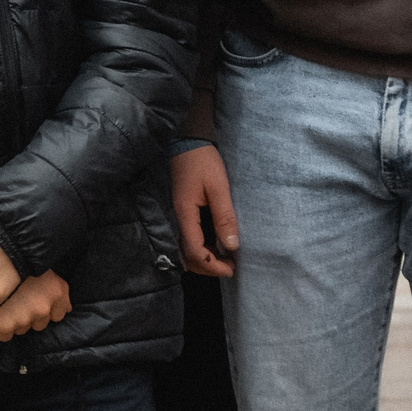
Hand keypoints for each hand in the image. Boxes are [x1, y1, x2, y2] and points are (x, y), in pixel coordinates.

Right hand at [0, 270, 72, 341]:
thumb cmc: (22, 259)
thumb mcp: (47, 270)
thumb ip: (59, 291)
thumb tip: (68, 309)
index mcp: (56, 293)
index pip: (58, 315)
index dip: (48, 310)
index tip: (38, 302)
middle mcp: (43, 308)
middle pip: (40, 324)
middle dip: (31, 316)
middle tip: (20, 301)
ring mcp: (24, 318)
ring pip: (22, 329)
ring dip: (16, 321)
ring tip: (7, 304)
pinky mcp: (3, 325)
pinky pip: (4, 336)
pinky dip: (0, 328)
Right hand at [171, 143, 238, 277]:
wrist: (188, 142)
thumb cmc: (204, 161)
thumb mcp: (218, 187)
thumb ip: (224, 217)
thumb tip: (232, 246)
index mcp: (186, 214)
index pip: (195, 252)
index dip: (213, 265)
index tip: (232, 268)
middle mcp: (179, 219)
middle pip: (188, 256)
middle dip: (208, 268)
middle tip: (230, 268)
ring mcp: (180, 216)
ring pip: (188, 249)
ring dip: (205, 260)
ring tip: (226, 260)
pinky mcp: (184, 212)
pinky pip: (190, 239)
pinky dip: (203, 249)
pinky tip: (217, 246)